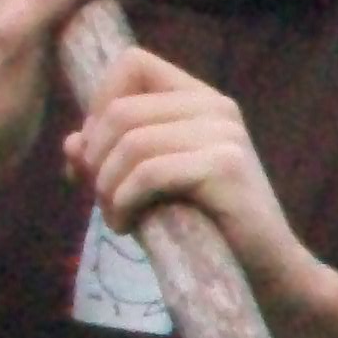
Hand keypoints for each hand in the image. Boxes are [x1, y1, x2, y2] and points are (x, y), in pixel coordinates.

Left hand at [69, 51, 325, 317]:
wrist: (266, 273)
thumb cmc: (207, 230)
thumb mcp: (150, 188)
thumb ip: (113, 159)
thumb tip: (71, 143)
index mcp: (200, 99)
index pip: (133, 64)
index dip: (99, 103)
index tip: (96, 152)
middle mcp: (216, 107)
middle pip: (122, 109)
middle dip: (95, 158)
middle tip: (101, 199)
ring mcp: (224, 135)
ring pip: (131, 142)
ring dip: (107, 186)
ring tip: (115, 217)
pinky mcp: (225, 168)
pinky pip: (149, 173)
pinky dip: (124, 202)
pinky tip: (127, 227)